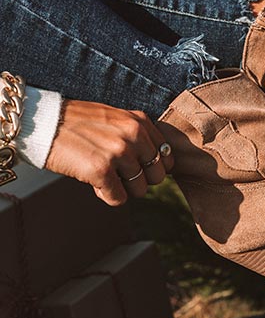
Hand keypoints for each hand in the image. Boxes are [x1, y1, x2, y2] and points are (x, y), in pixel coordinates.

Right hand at [45, 100, 175, 206]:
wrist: (42, 122)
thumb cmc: (77, 124)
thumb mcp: (114, 118)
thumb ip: (137, 135)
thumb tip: (159, 166)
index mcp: (140, 121)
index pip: (167, 156)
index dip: (152, 167)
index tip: (135, 167)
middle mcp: (133, 134)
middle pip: (157, 175)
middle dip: (139, 180)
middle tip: (118, 174)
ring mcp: (119, 152)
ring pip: (140, 189)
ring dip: (122, 188)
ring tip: (103, 175)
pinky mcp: (101, 170)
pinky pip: (118, 198)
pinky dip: (105, 195)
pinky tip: (93, 182)